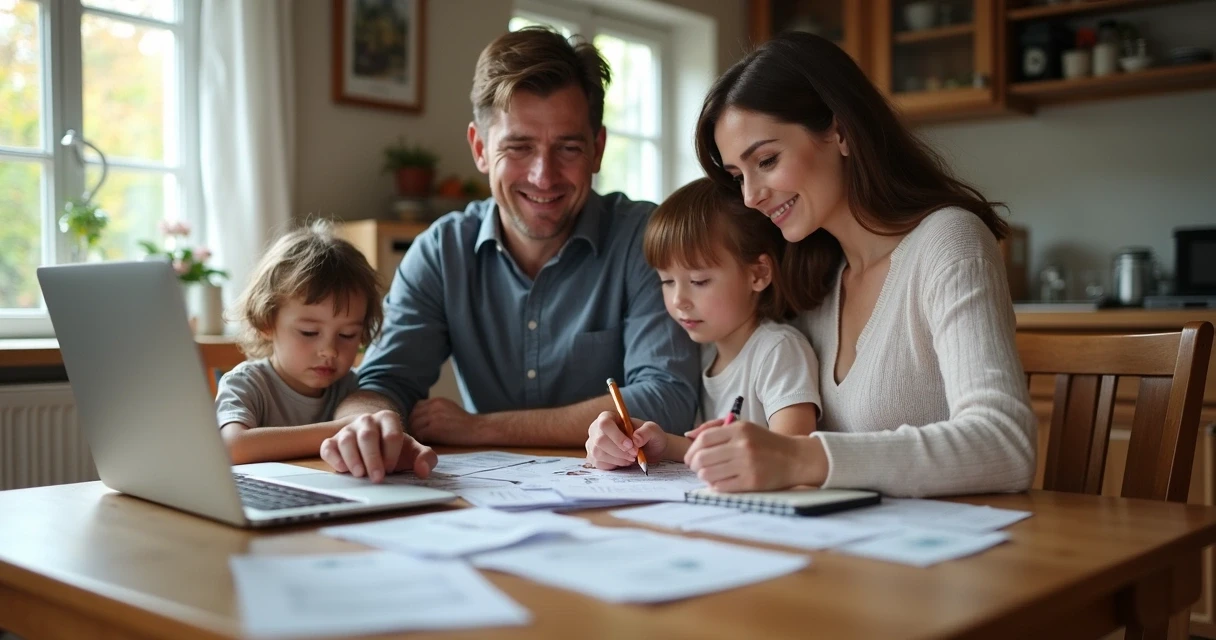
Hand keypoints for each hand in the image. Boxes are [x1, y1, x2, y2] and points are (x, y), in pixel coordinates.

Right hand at [319, 410, 436, 482]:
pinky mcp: (333, 441)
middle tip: (377, 478)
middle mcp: (367, 421)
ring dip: (353, 458)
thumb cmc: (395, 450)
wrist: (376, 446)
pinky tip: (342, 469)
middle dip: (372, 458)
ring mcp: (348, 430)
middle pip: (368, 436)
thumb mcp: (414, 452)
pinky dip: (333, 457)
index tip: (392, 469)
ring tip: (360, 475)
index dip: (392, 453)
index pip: (391, 434)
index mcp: (388, 419)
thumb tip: (423, 470)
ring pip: (347, 440)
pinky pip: (328, 446)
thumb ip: (426, 458)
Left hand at [408, 398, 487, 445]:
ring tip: (422, 440)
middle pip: (413, 416)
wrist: (478, 429)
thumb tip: (422, 417)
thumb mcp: (449, 408)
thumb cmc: (465, 423)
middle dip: (414, 426)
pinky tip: (426, 443)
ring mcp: (434, 416)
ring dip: (416, 434)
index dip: (416, 417)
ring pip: (414, 425)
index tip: (419, 426)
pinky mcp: (435, 428)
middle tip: (418, 436)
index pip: (417, 407)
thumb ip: (436, 409)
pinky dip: (420, 439)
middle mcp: (434, 406)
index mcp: (437, 400)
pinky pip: (419, 434)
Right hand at [584, 411, 666, 469]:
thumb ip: (647, 431)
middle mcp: (596, 429)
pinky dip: (614, 465)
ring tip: (631, 458)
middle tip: (634, 454)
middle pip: (599, 440)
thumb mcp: (654, 431)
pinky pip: (599, 464)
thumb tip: (636, 439)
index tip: (631, 445)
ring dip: (618, 459)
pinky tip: (624, 462)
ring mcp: (593, 444)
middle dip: (619, 451)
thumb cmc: (649, 438)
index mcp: (609, 417)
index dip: (616, 436)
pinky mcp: (594, 458)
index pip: (605, 424)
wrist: (649, 452)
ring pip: (598, 454)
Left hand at [683, 421, 826, 491]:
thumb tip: (688, 436)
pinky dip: (716, 486)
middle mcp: (742, 445)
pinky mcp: (752, 482)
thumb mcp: (744, 428)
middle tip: (698, 469)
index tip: (691, 457)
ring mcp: (747, 464)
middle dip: (695, 466)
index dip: (692, 450)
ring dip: (704, 477)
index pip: (704, 439)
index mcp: (739, 429)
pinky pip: (721, 487)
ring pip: (708, 474)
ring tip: (709, 475)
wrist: (796, 458)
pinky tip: (720, 483)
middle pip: (702, 458)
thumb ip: (716, 429)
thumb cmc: (765, 443)